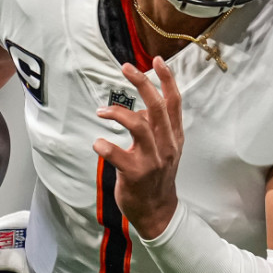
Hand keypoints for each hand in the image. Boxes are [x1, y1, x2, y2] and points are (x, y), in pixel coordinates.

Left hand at [93, 58, 183, 239]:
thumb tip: (143, 109)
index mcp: (174, 137)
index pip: (174, 102)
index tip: (157, 61)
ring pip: (140, 125)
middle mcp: (166, 145)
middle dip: (142, 83)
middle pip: (157, 107)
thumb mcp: (166, 150)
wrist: (158, 212)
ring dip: (118, 112)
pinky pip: (117, 154)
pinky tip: (98, 143)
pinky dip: (105, 145)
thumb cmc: (157, 177)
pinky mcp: (135, 174)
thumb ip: (157, 128)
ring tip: (102, 111)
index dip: (167, 80)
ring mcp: (152, 160)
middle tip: (126, 68)